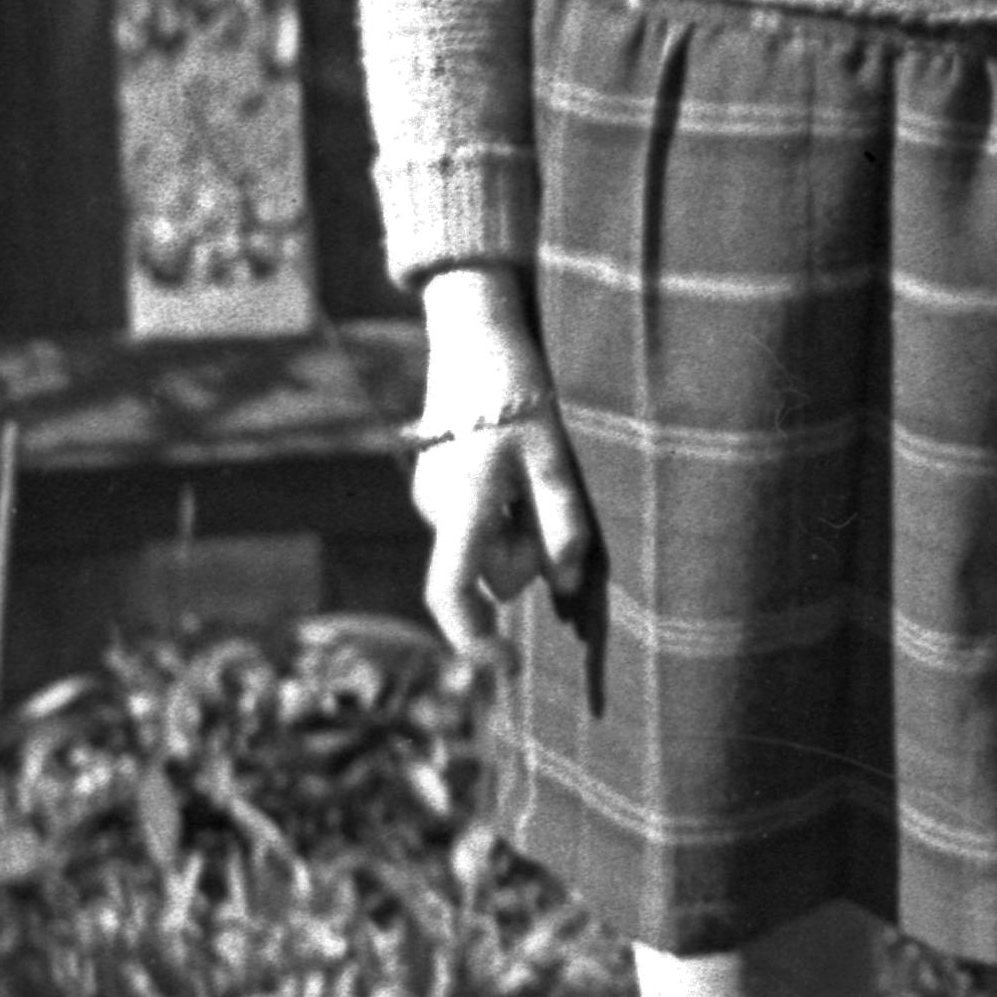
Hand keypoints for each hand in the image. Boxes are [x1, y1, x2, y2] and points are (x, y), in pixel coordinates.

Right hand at [409, 259, 595, 673]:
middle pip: (489, 571)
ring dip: (520, 525)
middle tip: (552, 489)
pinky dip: (507, 506)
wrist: (473, 329)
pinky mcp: (439, 482)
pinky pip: (481, 518)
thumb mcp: (555, 457)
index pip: (452, 592)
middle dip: (527, 554)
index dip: (474, 640)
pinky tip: (517, 457)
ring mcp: (431, 494)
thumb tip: (565, 590)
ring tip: (534, 461)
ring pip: (488, 544)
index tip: (507, 667)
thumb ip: (564, 528)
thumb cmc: (522, 390)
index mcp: (460, 505)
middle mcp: (435, 507)